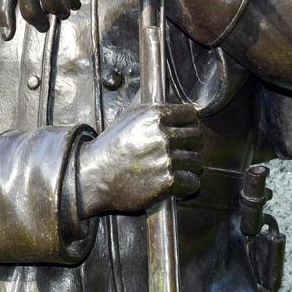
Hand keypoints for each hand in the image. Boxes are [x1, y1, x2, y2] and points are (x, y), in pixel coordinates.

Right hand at [75, 103, 202, 217]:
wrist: (93, 175)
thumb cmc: (110, 147)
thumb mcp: (128, 117)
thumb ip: (154, 111)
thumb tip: (177, 106)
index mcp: (154, 115)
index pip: (191, 114)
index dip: (190, 123)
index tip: (186, 131)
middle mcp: (162, 135)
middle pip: (197, 137)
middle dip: (191, 145)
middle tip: (181, 152)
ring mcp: (166, 158)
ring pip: (197, 161)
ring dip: (189, 166)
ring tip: (176, 169)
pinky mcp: (167, 181)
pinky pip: (192, 182)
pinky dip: (187, 185)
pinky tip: (175, 183)